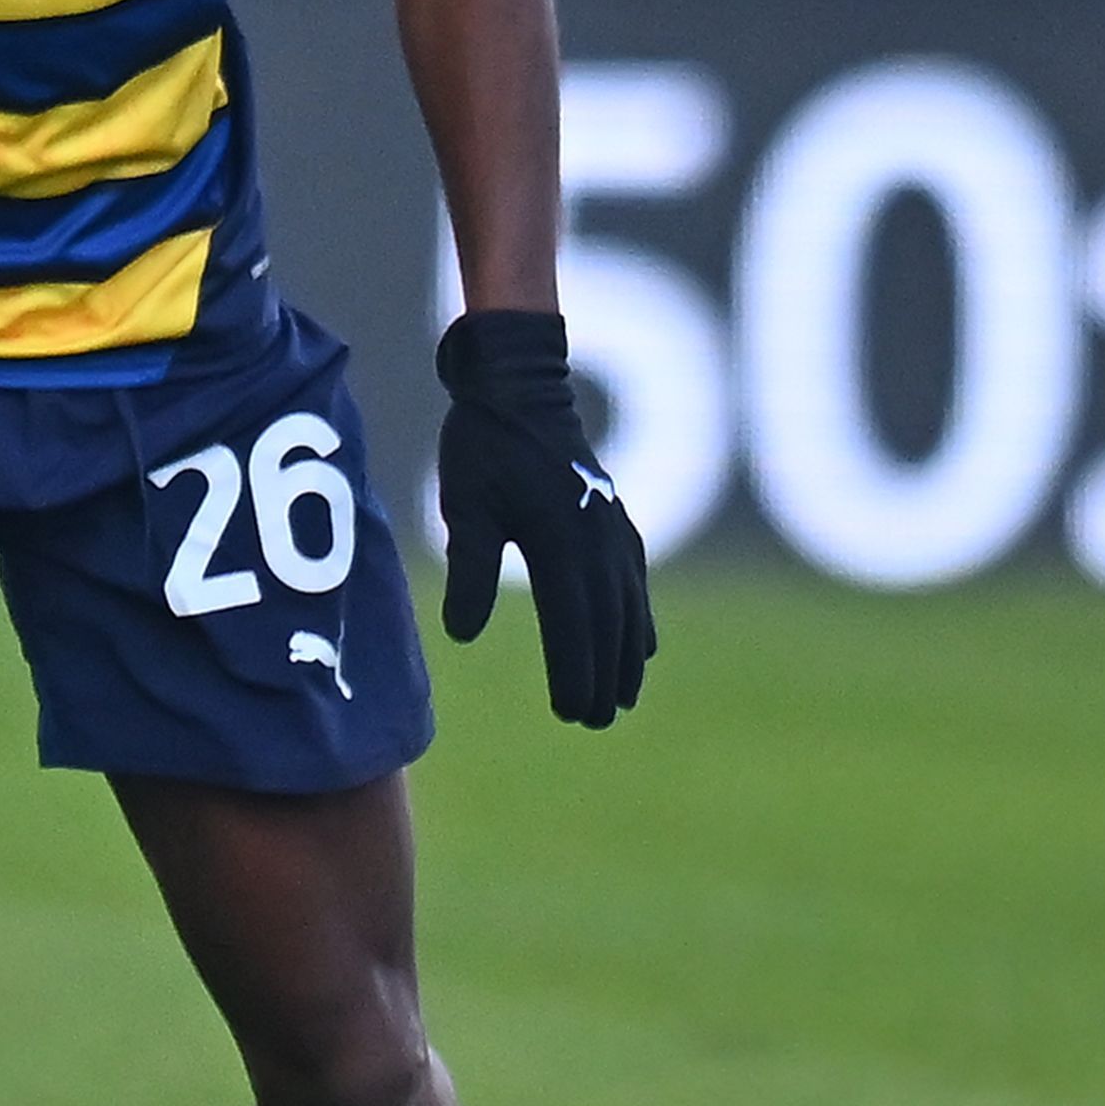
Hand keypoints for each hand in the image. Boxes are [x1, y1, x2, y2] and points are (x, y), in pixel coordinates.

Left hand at [433, 309, 653, 727]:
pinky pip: (636, 580)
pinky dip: (639, 617)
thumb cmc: (483, 447)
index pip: (572, 625)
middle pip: (608, 625)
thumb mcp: (464, 506)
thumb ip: (469, 568)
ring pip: (630, 606)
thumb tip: (462, 633)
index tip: (572, 712)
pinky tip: (642, 643)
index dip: (575, 672)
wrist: (521, 386)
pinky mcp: (616, 518)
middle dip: (605, 676)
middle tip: (596, 719)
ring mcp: (612, 529)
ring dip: (628, 655)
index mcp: (558, 542)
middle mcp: (596, 541)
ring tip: (623, 697)